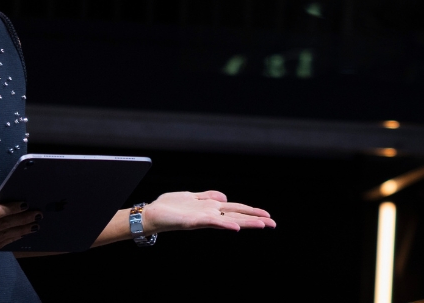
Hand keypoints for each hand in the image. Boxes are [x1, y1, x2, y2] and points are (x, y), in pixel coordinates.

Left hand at [141, 190, 276, 234]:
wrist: (150, 215)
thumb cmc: (168, 207)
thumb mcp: (191, 196)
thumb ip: (208, 196)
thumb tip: (225, 197)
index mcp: (211, 208)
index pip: (236, 209)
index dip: (252, 212)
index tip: (267, 216)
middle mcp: (210, 213)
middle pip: (237, 215)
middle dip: (256, 220)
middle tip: (273, 224)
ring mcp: (203, 218)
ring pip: (229, 219)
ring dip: (247, 222)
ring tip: (263, 225)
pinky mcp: (193, 221)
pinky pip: (212, 222)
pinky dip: (224, 224)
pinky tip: (236, 226)